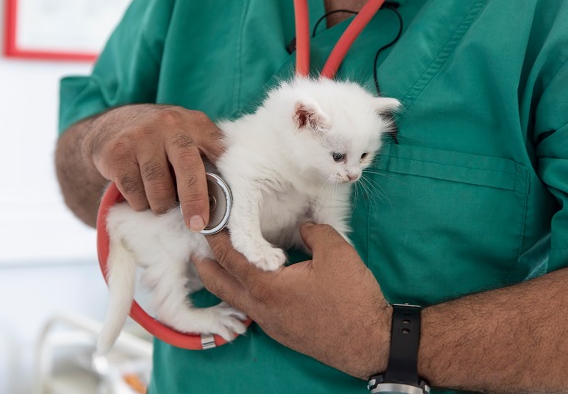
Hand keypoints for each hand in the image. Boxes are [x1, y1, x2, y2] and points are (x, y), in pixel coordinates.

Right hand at [81, 104, 223, 229]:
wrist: (111, 125)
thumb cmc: (162, 140)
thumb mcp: (189, 136)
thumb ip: (210, 156)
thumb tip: (233, 199)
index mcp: (195, 123)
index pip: (219, 151)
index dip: (226, 180)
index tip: (227, 208)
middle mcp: (169, 125)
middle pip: (188, 167)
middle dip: (194, 200)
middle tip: (197, 224)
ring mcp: (141, 138)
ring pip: (159, 189)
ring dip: (161, 205)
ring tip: (161, 200)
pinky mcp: (117, 154)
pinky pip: (135, 194)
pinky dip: (140, 203)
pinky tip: (141, 193)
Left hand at [193, 223, 391, 378]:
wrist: (368, 342)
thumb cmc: (351, 298)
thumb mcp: (335, 251)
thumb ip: (313, 232)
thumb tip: (303, 227)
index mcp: (267, 287)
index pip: (230, 260)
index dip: (217, 240)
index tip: (210, 225)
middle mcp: (262, 309)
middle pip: (221, 286)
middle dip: (207, 267)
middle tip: (198, 250)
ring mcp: (271, 325)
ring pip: (237, 301)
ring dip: (225, 282)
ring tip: (221, 266)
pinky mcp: (283, 333)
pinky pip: (254, 310)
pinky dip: (245, 294)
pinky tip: (256, 285)